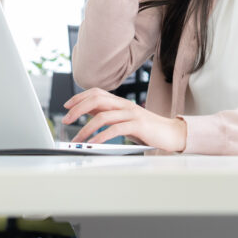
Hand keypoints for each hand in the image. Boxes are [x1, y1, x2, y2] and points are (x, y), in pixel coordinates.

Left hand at [63, 87, 187, 152]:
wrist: (171, 133)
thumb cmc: (147, 129)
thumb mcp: (125, 120)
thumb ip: (109, 115)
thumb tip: (87, 113)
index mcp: (120, 102)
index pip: (96, 92)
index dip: (79, 97)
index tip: (66, 106)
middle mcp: (124, 104)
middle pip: (96, 99)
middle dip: (77, 109)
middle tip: (66, 120)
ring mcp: (131, 113)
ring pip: (103, 115)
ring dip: (86, 128)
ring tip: (77, 139)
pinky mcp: (138, 125)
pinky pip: (115, 129)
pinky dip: (101, 137)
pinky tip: (94, 144)